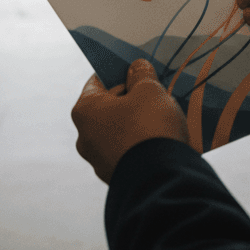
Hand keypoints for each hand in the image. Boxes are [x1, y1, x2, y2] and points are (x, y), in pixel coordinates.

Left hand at [71, 57, 191, 183]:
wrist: (161, 180)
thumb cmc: (149, 127)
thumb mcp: (149, 89)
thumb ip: (141, 74)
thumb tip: (136, 69)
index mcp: (85, 111)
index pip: (97, 80)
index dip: (119, 72)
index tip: (138, 70)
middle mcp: (85, 137)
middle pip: (109, 106)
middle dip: (132, 98)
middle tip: (155, 93)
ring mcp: (100, 161)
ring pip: (120, 130)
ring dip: (138, 121)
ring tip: (163, 117)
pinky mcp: (116, 177)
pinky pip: (129, 150)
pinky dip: (142, 143)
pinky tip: (161, 138)